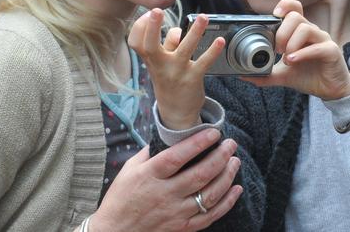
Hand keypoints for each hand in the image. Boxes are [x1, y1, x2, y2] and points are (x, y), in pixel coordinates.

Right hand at [90, 129, 241, 231]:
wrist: (117, 230)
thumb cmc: (121, 196)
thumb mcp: (129, 169)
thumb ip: (149, 153)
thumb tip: (166, 138)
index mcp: (150, 175)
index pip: (177, 157)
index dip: (197, 143)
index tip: (213, 132)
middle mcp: (165, 194)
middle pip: (199, 174)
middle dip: (219, 157)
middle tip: (231, 144)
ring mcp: (176, 212)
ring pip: (209, 194)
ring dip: (226, 176)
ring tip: (235, 161)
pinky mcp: (183, 227)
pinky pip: (211, 215)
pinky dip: (227, 202)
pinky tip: (236, 189)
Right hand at [128, 9, 224, 129]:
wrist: (175, 110)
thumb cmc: (168, 79)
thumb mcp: (161, 63)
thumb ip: (167, 44)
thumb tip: (177, 29)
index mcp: (149, 59)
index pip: (136, 41)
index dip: (141, 25)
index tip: (148, 13)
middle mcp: (159, 65)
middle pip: (150, 45)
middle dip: (153, 27)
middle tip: (156, 10)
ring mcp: (176, 72)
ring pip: (184, 49)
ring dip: (195, 32)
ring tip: (203, 17)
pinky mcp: (193, 78)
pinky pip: (203, 62)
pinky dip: (212, 51)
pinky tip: (220, 40)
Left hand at [241, 0, 349, 99]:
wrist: (328, 90)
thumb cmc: (306, 75)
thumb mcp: (280, 74)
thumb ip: (263, 74)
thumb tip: (243, 76)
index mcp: (298, 31)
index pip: (294, 7)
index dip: (283, 6)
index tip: (273, 17)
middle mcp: (311, 31)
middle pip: (295, 16)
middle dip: (281, 32)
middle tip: (276, 49)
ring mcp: (322, 40)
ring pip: (305, 28)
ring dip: (290, 43)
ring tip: (285, 58)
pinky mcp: (331, 51)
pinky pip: (317, 46)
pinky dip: (301, 53)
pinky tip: (292, 61)